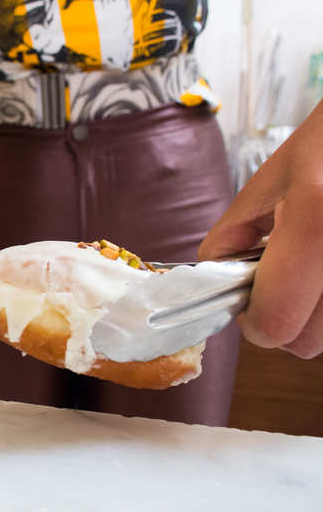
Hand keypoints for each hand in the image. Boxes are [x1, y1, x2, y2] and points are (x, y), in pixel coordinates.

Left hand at [199, 100, 322, 358]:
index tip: (248, 301)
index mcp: (315, 222)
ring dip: (312, 313)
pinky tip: (322, 265)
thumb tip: (214, 285)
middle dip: (282, 319)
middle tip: (280, 280)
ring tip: (309, 265)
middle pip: (306, 342)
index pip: (277, 321)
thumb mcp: (268, 182)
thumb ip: (230, 237)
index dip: (252, 321)